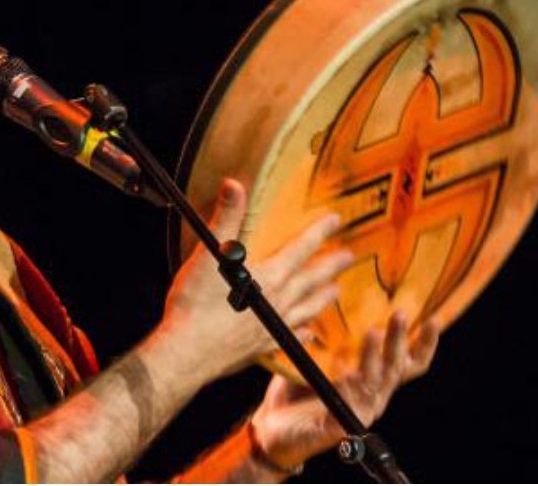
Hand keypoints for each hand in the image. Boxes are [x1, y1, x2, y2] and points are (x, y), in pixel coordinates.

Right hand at [161, 177, 354, 381]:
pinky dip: (303, 335)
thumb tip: (235, 185)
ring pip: (307, 309)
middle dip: (331, 266)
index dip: (319, 232)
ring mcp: (273, 327)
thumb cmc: (196, 303)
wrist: (187, 352)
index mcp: (269, 276)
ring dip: (322, 299)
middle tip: (350, 257)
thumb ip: (225, 219)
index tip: (337, 220)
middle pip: (312, 280)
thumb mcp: (208, 254)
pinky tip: (310, 335)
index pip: (301, 249)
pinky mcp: (262, 347)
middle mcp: (278, 302)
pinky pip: (291, 339)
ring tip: (336, 291)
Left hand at [250, 311, 439, 469]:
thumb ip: (325, 338)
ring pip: (373, 384)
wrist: (273, 428)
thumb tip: (328, 299)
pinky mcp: (337, 430)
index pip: (408, 364)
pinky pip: (346, 409)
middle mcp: (372, 398)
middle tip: (400, 314)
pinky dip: (347, 391)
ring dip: (374, 358)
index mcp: (372, 382)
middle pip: (395, 369)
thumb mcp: (314, 360)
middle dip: (398, 340)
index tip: (434, 319)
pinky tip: (345, 375)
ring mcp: (357, 415)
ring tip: (372, 333)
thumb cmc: (296, 392)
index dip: (424, 344)